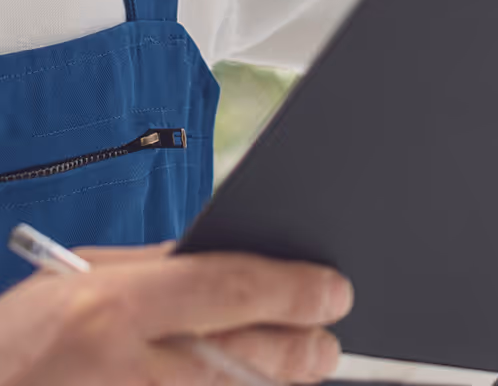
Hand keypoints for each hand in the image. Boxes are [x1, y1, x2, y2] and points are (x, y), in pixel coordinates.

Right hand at [0, 243, 352, 384]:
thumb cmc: (14, 342)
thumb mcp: (75, 282)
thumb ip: (155, 269)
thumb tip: (234, 257)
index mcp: (113, 309)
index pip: (230, 288)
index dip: (293, 289)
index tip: (335, 290)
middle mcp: (125, 370)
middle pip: (244, 358)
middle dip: (300, 350)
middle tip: (329, 342)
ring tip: (303, 370)